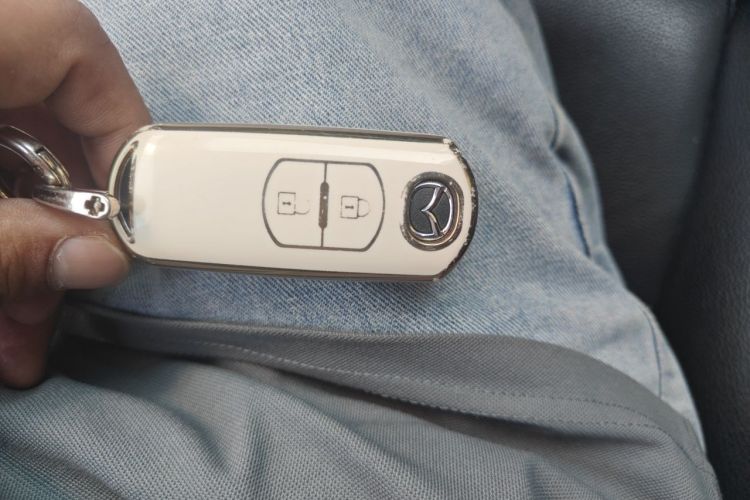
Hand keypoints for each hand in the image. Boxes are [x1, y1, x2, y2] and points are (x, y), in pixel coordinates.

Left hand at [0, 0, 149, 386]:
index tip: (132, 206)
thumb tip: (96, 259)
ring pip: (2, 165)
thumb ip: (9, 243)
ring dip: (19, 252)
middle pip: (41, 122)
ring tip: (19, 334)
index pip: (71, 44)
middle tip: (68, 291)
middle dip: (61, 222)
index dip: (118, 125)